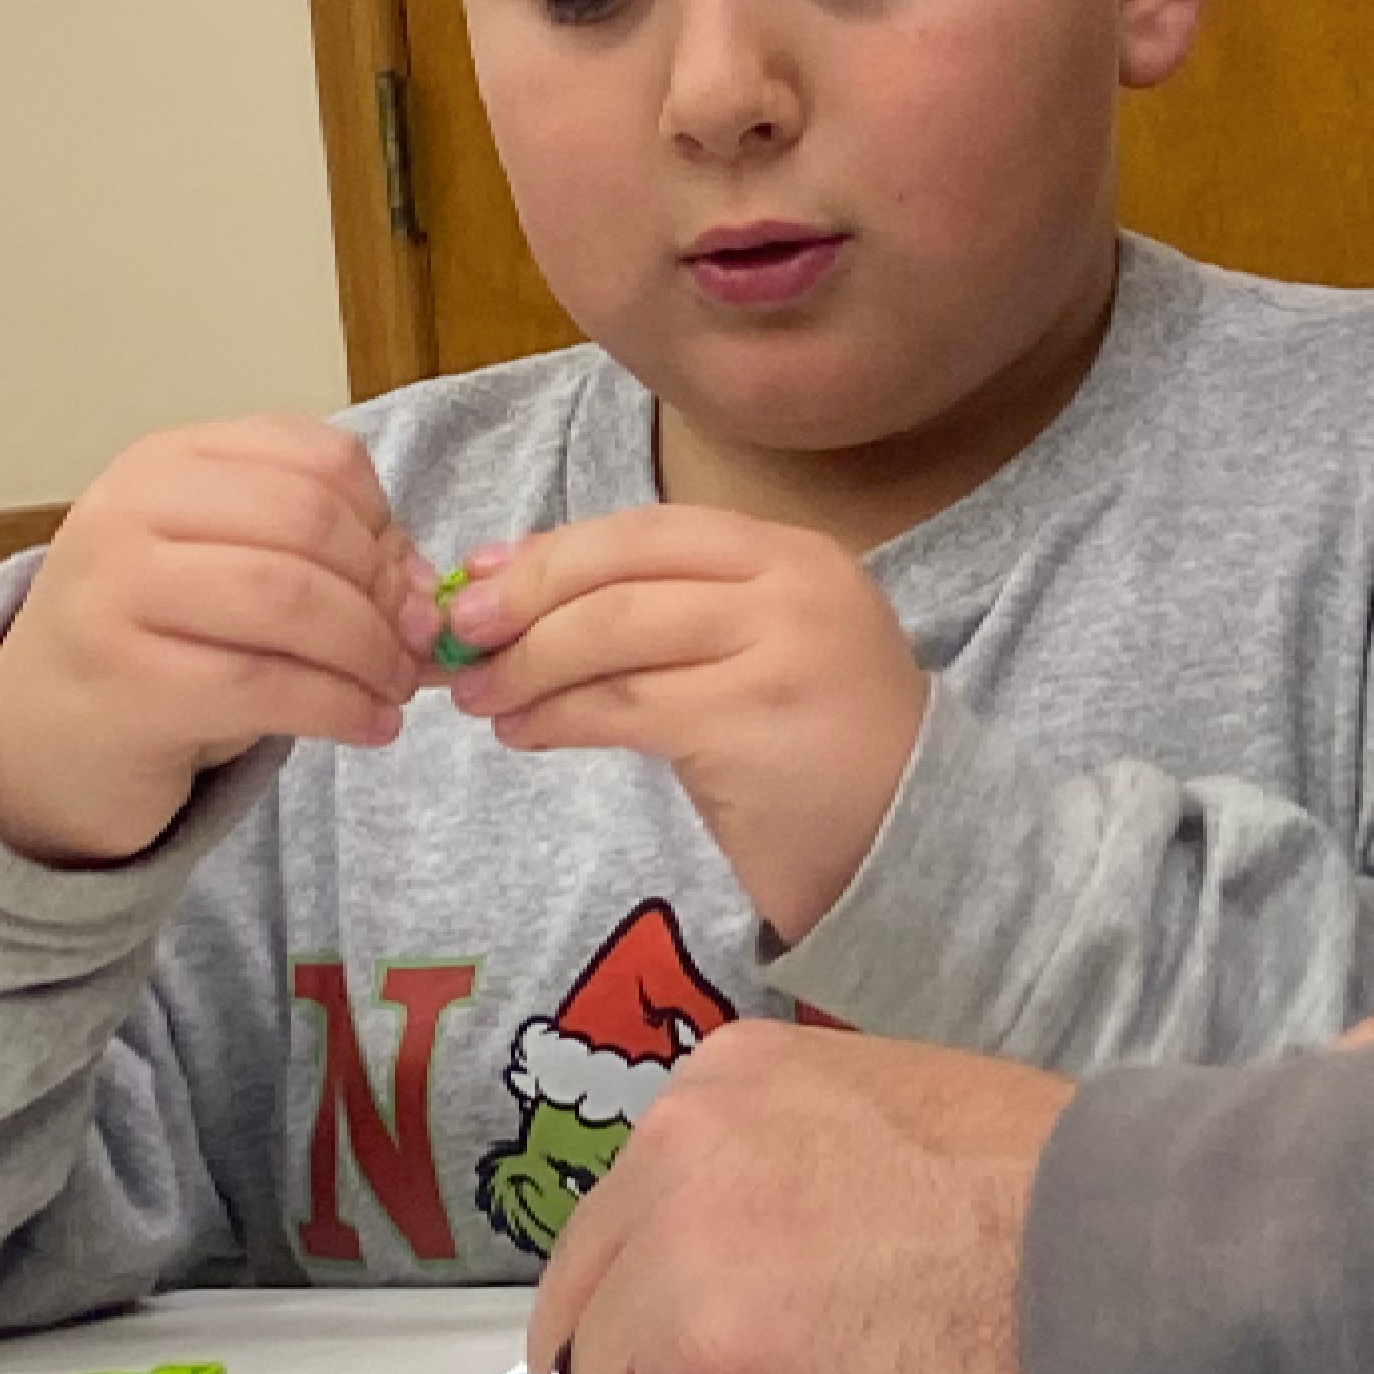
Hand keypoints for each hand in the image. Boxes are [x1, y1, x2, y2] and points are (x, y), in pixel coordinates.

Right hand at [0, 418, 435, 866]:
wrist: (35, 738)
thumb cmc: (156, 646)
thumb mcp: (231, 574)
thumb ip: (326, 560)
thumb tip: (428, 592)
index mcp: (166, 462)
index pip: (315, 459)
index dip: (384, 522)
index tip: (407, 583)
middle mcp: (129, 510)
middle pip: (310, 522)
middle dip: (383, 592)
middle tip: (412, 647)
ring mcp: (115, 593)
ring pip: (291, 599)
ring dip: (369, 652)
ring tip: (393, 690)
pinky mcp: (123, 683)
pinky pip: (264, 684)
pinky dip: (341, 708)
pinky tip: (370, 726)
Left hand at [443, 507, 928, 938]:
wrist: (915, 844)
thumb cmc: (819, 750)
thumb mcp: (756, 653)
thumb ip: (665, 612)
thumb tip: (517, 579)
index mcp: (795, 554)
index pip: (649, 529)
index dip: (553, 551)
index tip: (482, 580)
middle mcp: (795, 586)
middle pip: (623, 572)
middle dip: (525, 600)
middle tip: (458, 639)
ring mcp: (780, 652)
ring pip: (614, 636)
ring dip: (528, 666)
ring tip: (481, 699)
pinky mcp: (753, 725)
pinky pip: (624, 709)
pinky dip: (556, 718)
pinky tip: (525, 734)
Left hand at [532, 1022, 1065, 1373]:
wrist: (1142, 1274)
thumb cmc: (1058, 1207)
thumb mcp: (892, 1116)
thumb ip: (785, 1164)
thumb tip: (732, 1266)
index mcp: (723, 1085)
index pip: (622, 1234)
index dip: (685, 1312)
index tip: (771, 1342)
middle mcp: (677, 1158)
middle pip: (594, 1330)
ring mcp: (680, 1280)